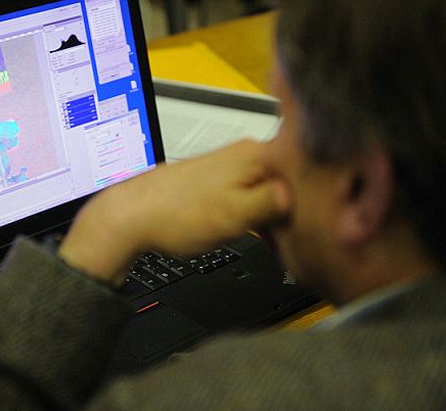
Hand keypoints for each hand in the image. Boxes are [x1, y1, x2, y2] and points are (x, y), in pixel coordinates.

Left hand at [58, 140, 290, 285]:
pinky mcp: (217, 181)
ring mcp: (230, 167)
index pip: (306, 173)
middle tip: (291, 244)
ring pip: (269, 192)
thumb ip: (275, 202)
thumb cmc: (176, 214)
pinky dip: (255, 217)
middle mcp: (244, 154)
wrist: (132, 216)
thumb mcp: (237, 215)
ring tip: (273, 244)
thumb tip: (301, 195)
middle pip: (289, 182)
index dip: (314, 205)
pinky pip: (249, 197)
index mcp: (256, 155)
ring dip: (275, 218)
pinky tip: (253, 235)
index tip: (310, 230)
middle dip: (295, 213)